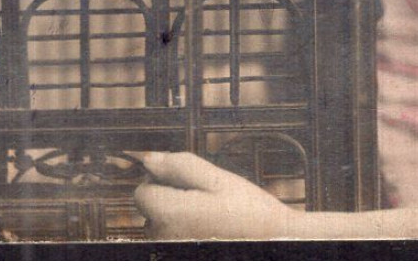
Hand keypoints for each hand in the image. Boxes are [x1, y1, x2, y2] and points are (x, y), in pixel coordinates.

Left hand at [132, 151, 301, 239]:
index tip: (190, 183)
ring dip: (179, 217)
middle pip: (150, 210)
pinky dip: (186, 232)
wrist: (276, 244)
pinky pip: (173, 239)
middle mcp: (163, 239)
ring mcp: (171, 251)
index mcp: (168, 214)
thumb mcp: (217, 178)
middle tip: (209, 200)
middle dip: (172, 198)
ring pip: (161, 226)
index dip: (162, 180)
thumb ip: (179, 165)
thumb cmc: (248, 211)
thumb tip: (149, 159)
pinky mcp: (180, 259)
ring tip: (213, 218)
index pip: (141, 191)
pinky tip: (210, 232)